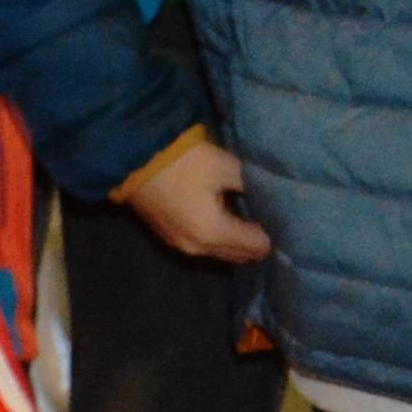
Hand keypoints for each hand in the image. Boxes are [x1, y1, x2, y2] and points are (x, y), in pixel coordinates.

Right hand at [126, 137, 270, 262]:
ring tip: (248, 216)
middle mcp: (200, 249)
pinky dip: (219, 238)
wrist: (128, 156)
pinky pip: (206, 246)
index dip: (275, 231)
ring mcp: (181, 245)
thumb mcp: (224, 166)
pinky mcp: (168, 237)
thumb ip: (254, 184)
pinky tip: (222, 216)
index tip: (283, 214)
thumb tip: (276, 195)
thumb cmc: (179, 161)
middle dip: (260, 240)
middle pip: (243, 256)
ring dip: (238, 240)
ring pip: (224, 253)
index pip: (261, 246)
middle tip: (269, 216)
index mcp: (215, 234)